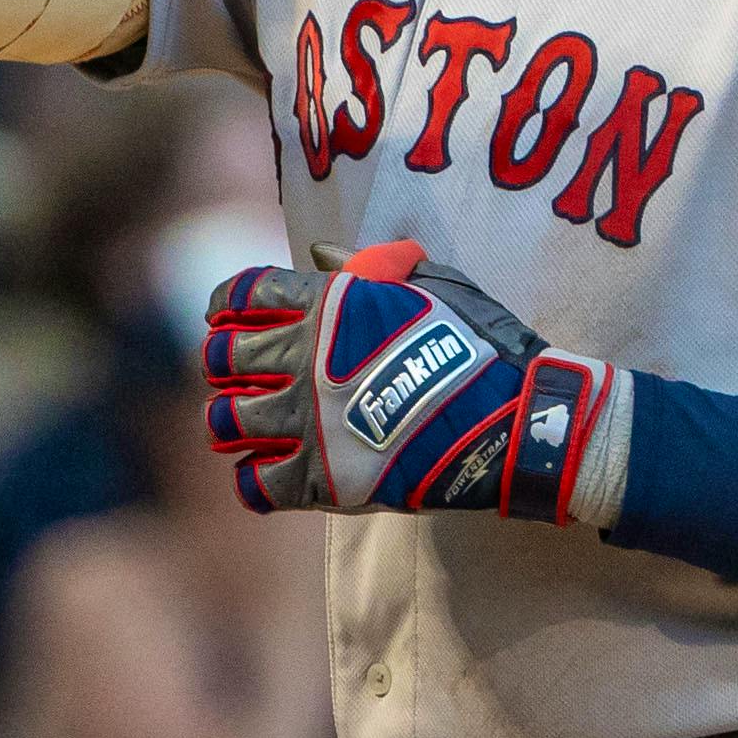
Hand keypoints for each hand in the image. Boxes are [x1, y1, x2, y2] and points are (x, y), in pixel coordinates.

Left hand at [200, 241, 616, 519]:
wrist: (515, 419)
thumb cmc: (480, 347)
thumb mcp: (432, 286)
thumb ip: (372, 266)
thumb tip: (321, 253)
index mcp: (326, 306)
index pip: (242, 295)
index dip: (227, 306)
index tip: (226, 320)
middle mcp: (305, 360)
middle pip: (222, 357)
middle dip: (223, 364)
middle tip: (238, 376)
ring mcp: (309, 422)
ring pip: (227, 420)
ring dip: (230, 421)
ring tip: (245, 427)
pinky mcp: (321, 479)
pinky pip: (254, 484)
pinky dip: (253, 480)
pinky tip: (269, 474)